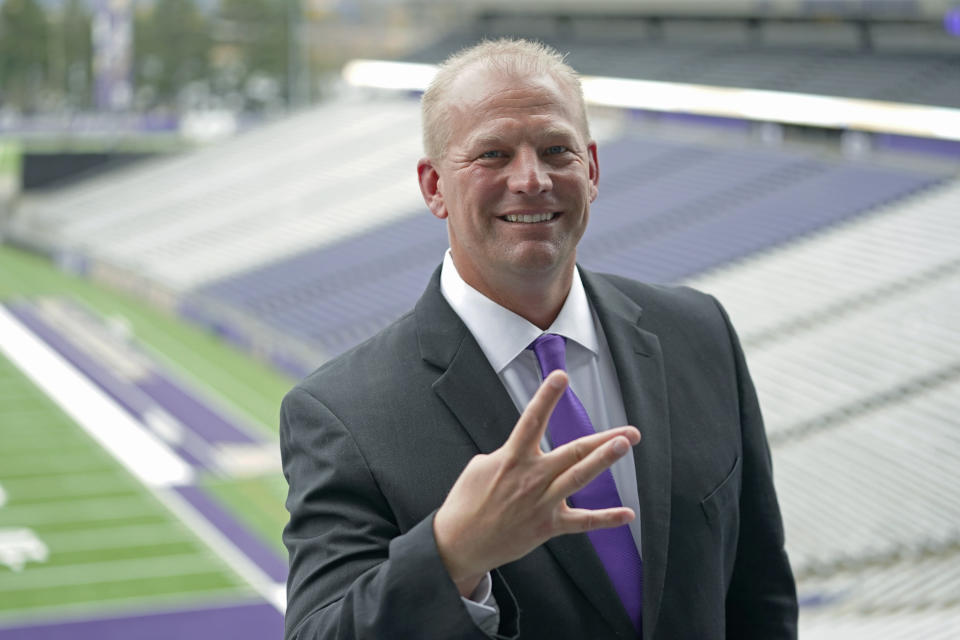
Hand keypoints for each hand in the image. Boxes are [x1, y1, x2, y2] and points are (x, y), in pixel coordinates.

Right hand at [433, 370, 640, 596]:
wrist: (460, 543)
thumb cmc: (467, 502)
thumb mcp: (478, 467)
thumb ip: (506, 455)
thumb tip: (521, 451)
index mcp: (512, 458)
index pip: (532, 420)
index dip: (546, 397)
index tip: (561, 376)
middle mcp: (531, 478)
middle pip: (573, 452)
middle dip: (603, 439)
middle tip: (629, 431)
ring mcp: (542, 503)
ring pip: (579, 478)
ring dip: (605, 461)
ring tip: (625, 446)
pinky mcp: (547, 526)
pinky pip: (581, 522)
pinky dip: (606, 519)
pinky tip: (627, 514)